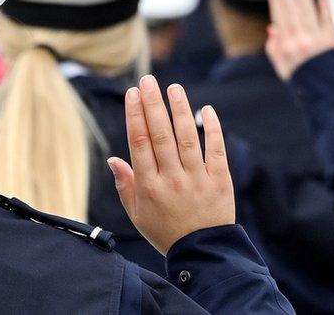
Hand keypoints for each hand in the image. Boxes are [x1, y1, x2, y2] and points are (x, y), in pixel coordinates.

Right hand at [108, 76, 233, 255]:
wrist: (202, 253)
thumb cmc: (166, 231)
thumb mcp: (138, 214)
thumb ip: (125, 185)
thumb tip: (113, 158)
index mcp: (149, 186)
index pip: (139, 144)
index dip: (135, 116)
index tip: (133, 94)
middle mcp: (171, 179)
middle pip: (160, 135)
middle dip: (153, 105)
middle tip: (148, 81)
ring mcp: (196, 178)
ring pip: (187, 138)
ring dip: (180, 110)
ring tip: (174, 88)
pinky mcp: (219, 180)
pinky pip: (216, 149)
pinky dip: (213, 128)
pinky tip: (207, 109)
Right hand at [266, 0, 333, 79]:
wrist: (330, 94)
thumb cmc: (304, 81)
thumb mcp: (283, 70)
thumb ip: (274, 50)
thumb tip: (272, 28)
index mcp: (286, 48)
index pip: (280, 18)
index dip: (276, 1)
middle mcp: (301, 41)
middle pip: (293, 11)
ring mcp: (317, 39)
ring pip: (308, 11)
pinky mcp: (333, 39)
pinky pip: (328, 18)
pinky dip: (325, 4)